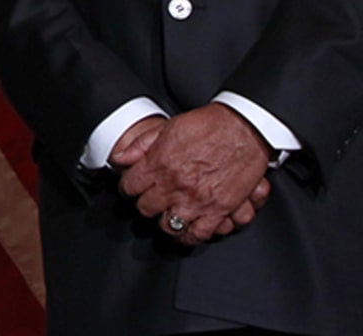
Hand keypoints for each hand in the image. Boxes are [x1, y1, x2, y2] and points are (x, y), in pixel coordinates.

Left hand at [118, 103, 271, 246]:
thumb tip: (119, 159)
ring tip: (166, 215)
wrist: (243, 129)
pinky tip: (186, 230)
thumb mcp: (167, 128)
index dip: (127, 187)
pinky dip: (189, 236)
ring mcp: (197, 200)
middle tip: (150, 200)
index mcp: (159, 164)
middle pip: (146, 208)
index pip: (130, 187)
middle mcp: (175, 185)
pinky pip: (198, 234)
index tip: (131, 188)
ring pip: (168, 226)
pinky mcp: (219, 210)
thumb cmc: (208, 125)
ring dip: (164, 221)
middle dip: (145, 204)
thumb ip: (140, 145)